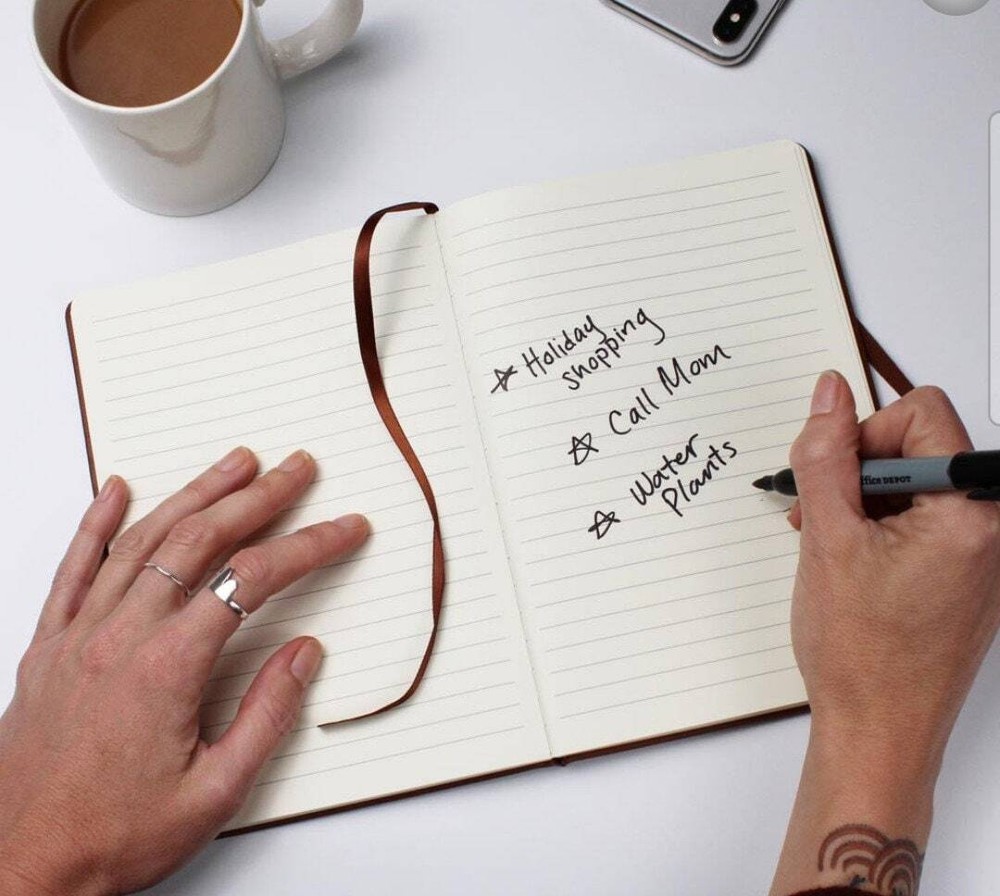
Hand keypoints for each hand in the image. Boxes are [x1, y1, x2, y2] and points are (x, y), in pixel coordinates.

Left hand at [0, 448, 367, 895]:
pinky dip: (95, 523)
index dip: (309, 546)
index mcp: (167, 668)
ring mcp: (79, 637)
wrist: (21, 871)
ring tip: (234, 462)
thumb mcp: (214, 793)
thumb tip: (305, 652)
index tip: (344, 529)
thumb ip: (267, 715)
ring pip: (142, 541)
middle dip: (259, 497)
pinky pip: (73, 569)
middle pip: (200, 541)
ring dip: (194, 493)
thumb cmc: (113, 840)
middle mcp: (120, 637)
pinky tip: (115, 490)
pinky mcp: (47, 649)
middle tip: (297, 469)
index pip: (252, 579)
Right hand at [770, 374, 999, 894]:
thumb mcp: (826, 536)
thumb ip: (824, 455)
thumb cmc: (860, 654)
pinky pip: (924, 520)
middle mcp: (990, 529)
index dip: (865, 433)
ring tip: (830, 543)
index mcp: (970, 513)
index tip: (833, 474)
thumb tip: (828, 395)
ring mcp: (981, 554)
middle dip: (859, 469)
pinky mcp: (966, 573)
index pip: (923, 413)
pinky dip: (881, 527)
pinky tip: (850, 561)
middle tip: (821, 513)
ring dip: (864, 501)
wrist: (878, 731)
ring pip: (916, 484)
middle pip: (921, 447)